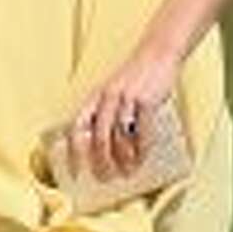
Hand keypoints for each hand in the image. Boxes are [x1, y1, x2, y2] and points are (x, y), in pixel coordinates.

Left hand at [65, 50, 180, 184]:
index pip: (77, 127)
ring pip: (119, 136)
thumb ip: (107, 113)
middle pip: (97, 137)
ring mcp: (126, 98)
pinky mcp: (146, 100)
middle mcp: (106, 97)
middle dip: (100, 162)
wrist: (158, 53)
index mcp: (95, 97)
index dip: (74, 152)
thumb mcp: (114, 91)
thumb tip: (108, 149)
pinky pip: (142, 130)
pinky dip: (142, 148)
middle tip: (105, 178)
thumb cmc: (136, 77)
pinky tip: (142, 158)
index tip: (75, 173)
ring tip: (127, 172)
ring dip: (122, 159)